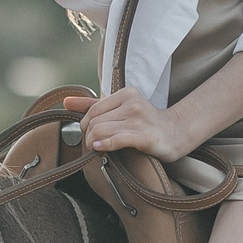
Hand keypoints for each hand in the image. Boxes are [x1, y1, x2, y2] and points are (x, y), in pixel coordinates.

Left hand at [63, 88, 194, 163]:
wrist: (176, 134)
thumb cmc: (146, 123)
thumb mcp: (120, 108)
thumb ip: (93, 104)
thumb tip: (66, 102)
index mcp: (126, 94)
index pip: (93, 108)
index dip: (84, 124)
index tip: (88, 134)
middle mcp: (132, 103)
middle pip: (95, 120)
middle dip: (87, 135)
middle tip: (91, 144)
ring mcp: (139, 119)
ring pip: (101, 130)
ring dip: (93, 142)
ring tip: (96, 148)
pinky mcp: (144, 136)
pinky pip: (116, 140)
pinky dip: (103, 145)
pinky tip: (99, 149)